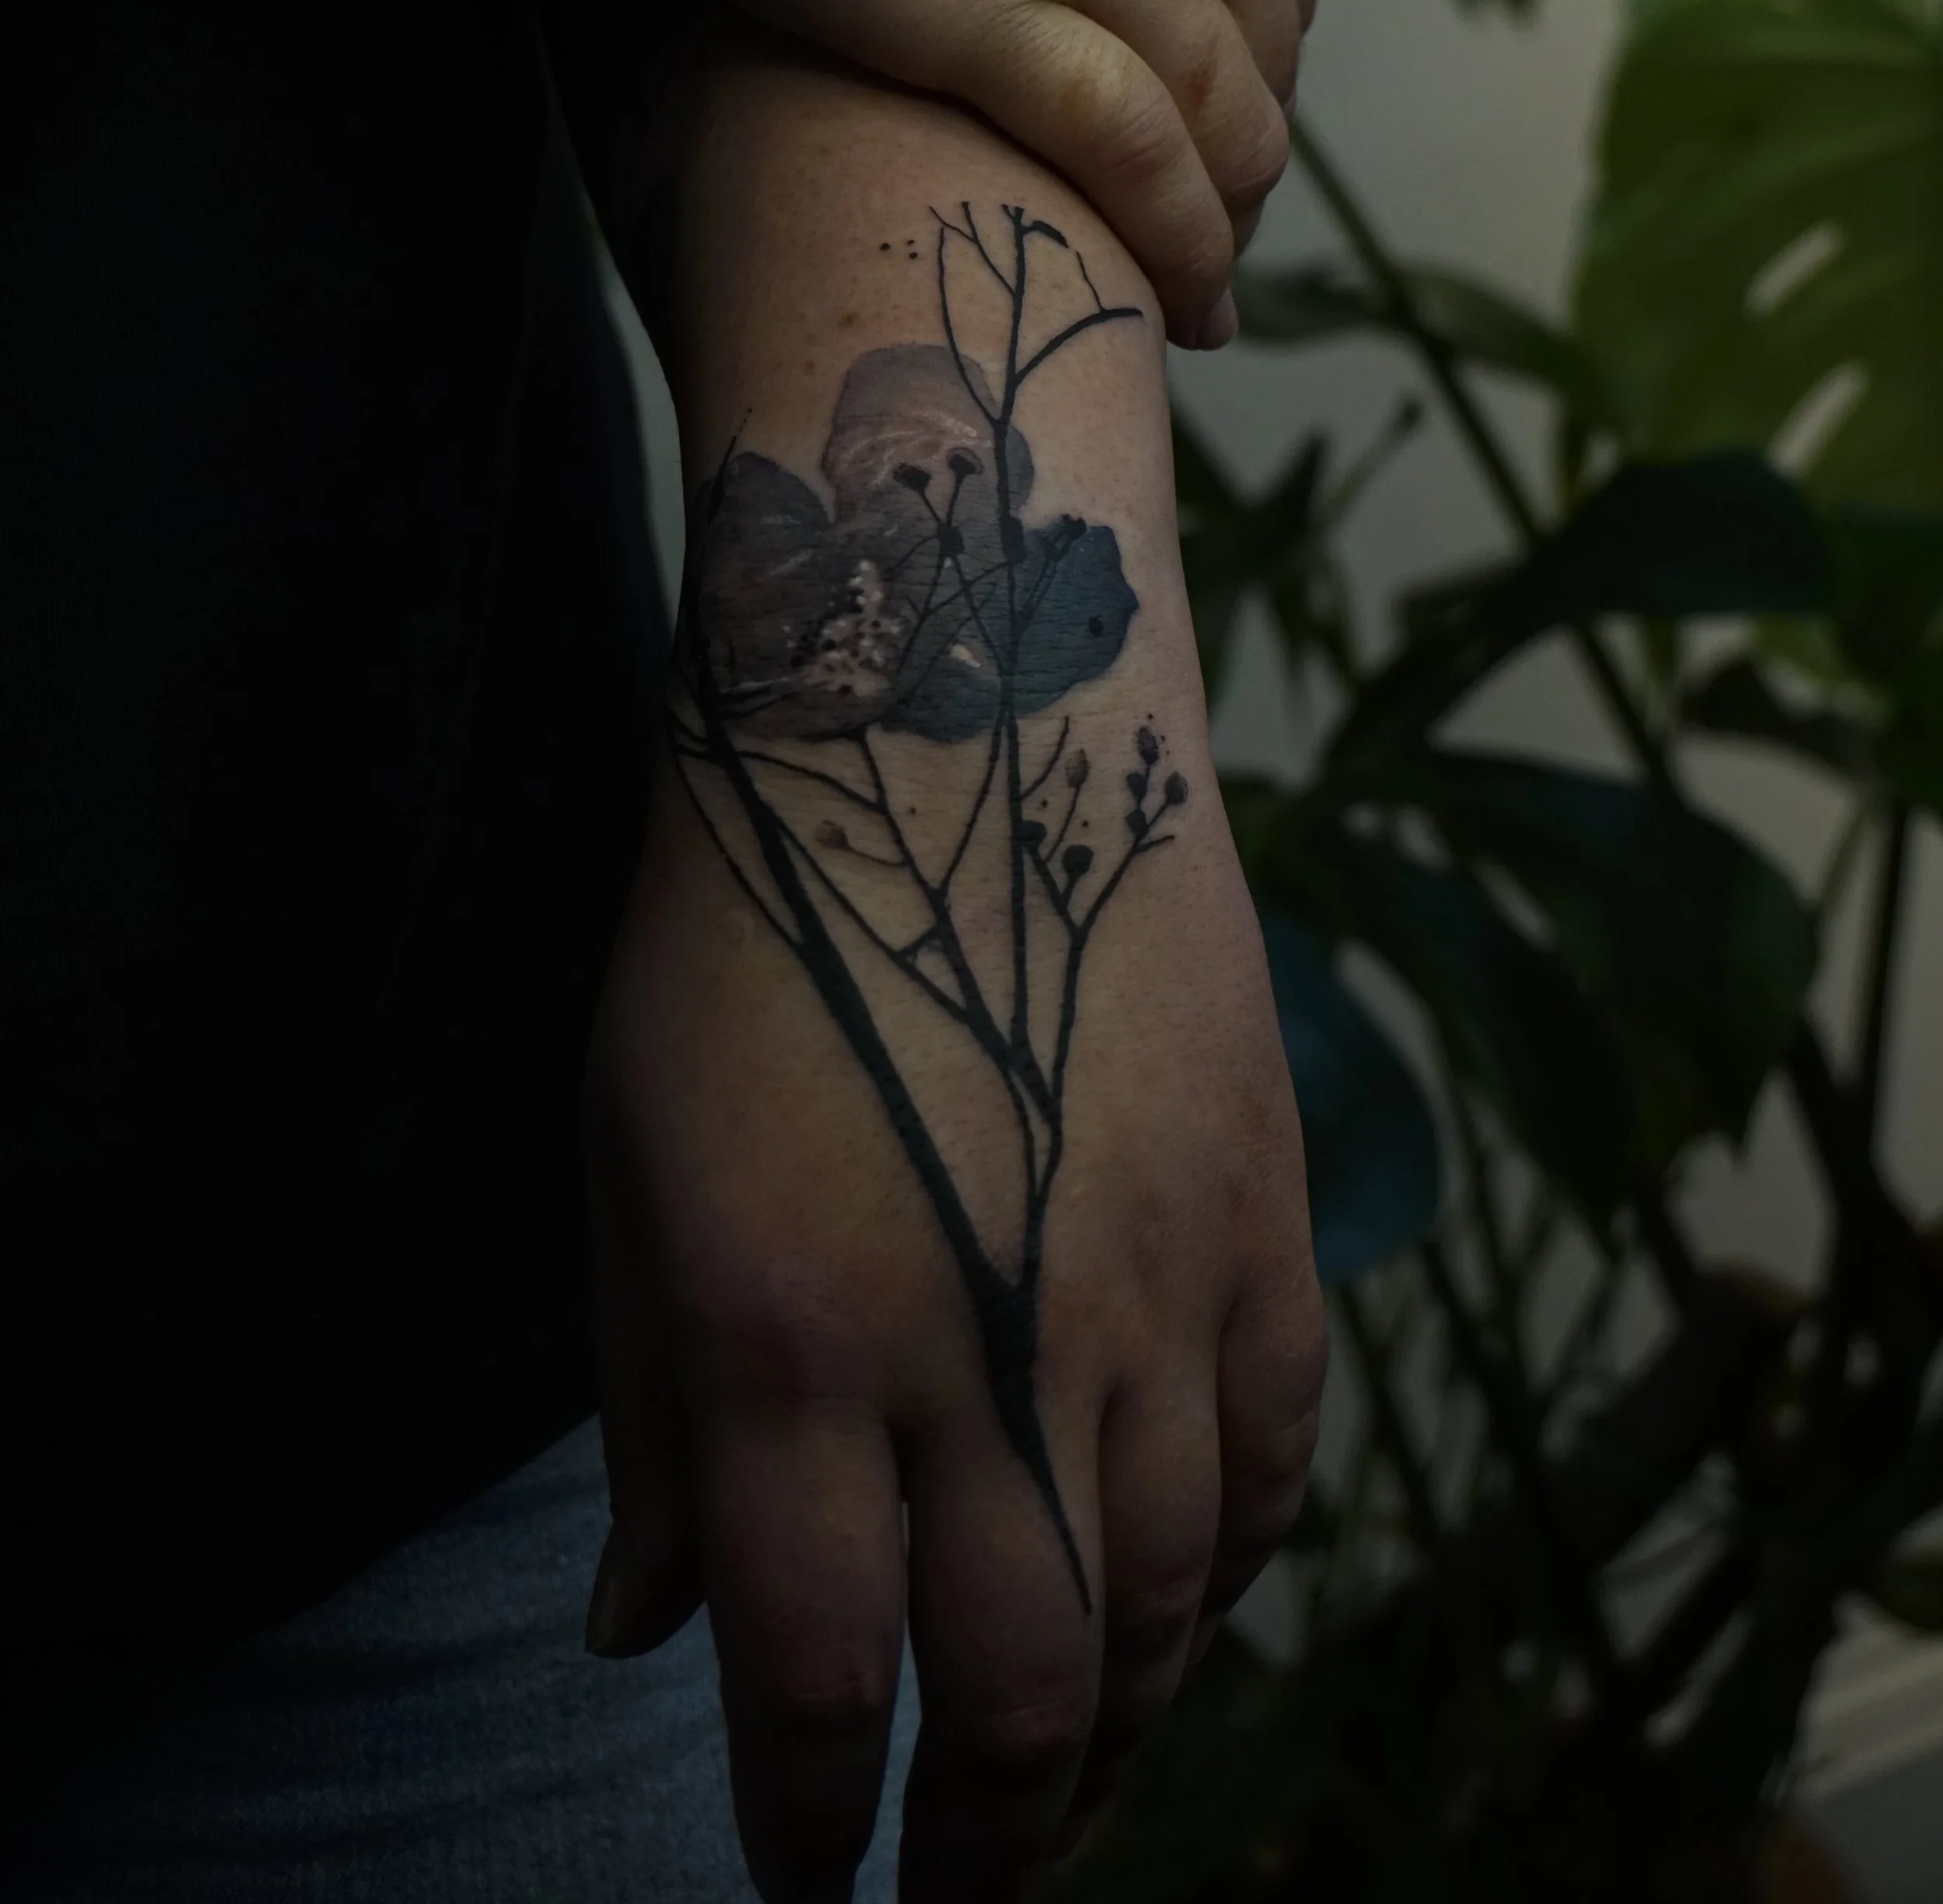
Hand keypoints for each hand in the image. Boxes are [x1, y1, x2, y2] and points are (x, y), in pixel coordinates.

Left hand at [585, 792, 1323, 1901]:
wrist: (955, 713)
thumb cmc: (752, 935)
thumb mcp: (629, 1167)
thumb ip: (647, 1415)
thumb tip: (646, 1632)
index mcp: (788, 1339)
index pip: (813, 1683)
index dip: (804, 1830)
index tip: (800, 1887)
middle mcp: (981, 1343)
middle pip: (1022, 1691)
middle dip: (985, 1841)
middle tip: (955, 1897)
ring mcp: (1147, 1280)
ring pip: (1166, 1605)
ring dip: (1115, 1739)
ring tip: (1068, 1795)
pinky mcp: (1258, 1211)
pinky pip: (1273, 1460)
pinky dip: (1227, 1576)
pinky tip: (1179, 1612)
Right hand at [598, 0, 1315, 347]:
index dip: (1260, 32)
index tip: (1226, 93)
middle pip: (1263, 32)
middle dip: (1247, 140)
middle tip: (1212, 214)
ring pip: (1227, 113)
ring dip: (1228, 219)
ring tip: (1209, 295)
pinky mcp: (996, 8)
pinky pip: (1140, 161)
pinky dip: (1180, 246)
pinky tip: (1187, 311)